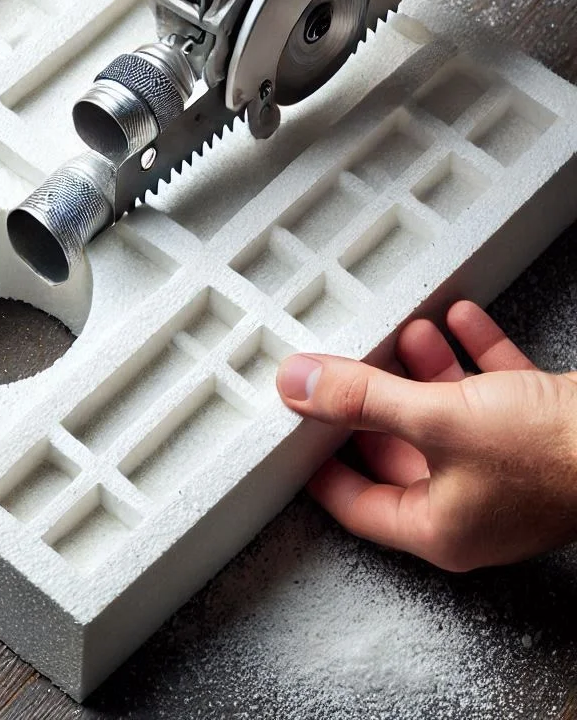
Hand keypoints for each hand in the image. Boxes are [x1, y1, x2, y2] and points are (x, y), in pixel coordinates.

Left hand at [276, 301, 576, 570]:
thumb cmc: (554, 457)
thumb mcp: (437, 421)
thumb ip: (360, 400)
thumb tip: (296, 384)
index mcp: (439, 526)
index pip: (358, 504)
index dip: (320, 467)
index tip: (293, 434)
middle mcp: (472, 505)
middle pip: (400, 451)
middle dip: (376, 401)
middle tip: (347, 367)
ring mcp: (508, 473)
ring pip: (447, 417)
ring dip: (424, 369)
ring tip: (407, 329)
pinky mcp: (540, 437)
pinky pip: (494, 392)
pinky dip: (473, 355)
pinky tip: (460, 317)